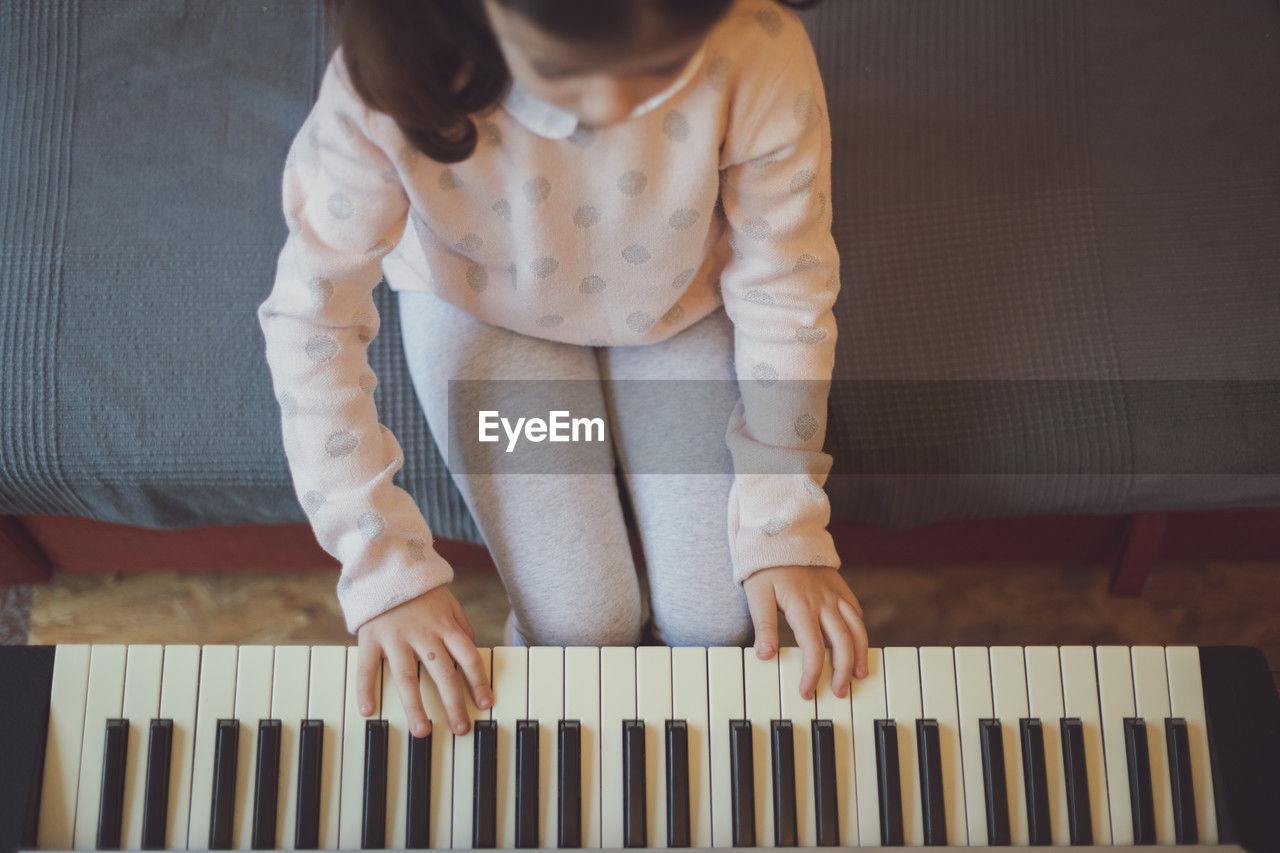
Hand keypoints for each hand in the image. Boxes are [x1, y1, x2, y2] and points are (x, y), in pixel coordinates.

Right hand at [356, 584, 491, 737]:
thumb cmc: (421, 590)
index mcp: (445, 626)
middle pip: (442, 674)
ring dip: (415, 706)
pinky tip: (368, 711)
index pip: (468, 657)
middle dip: (453, 703)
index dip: (478, 682)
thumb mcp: (449, 603)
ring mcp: (395, 637)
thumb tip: (474, 654)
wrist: (386, 564)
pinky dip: (365, 689)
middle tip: (460, 729)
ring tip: (422, 731)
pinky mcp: (371, 637)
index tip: (485, 704)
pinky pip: (367, 667)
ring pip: (407, 677)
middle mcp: (423, 634)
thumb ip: (461, 627)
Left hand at [743, 565, 869, 700]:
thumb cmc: (765, 568)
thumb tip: (765, 656)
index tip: (806, 691)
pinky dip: (859, 630)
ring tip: (859, 674)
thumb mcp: (757, 596)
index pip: (813, 648)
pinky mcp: (840, 587)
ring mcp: (835, 594)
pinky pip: (856, 611)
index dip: (812, 673)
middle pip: (843, 642)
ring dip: (860, 654)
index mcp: (802, 607)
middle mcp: (824, 602)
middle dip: (843, 671)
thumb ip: (764, 626)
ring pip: (857, 628)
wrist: (780, 535)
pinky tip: (858, 643)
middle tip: (839, 692)